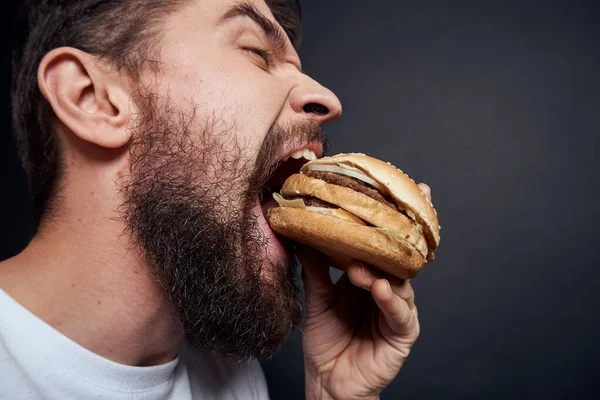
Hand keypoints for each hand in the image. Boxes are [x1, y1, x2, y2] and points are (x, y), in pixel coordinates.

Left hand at [299, 184, 430, 399]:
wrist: (328, 381)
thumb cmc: (326, 341)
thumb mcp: (317, 299)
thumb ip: (316, 270)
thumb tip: (304, 238)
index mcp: (369, 277)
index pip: (381, 245)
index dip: (388, 221)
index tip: (392, 191)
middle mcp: (388, 289)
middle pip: (400, 257)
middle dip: (405, 232)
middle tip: (405, 207)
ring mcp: (397, 309)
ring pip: (400, 281)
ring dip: (382, 270)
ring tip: (361, 266)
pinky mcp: (403, 333)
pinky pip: (400, 312)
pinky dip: (390, 299)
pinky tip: (380, 287)